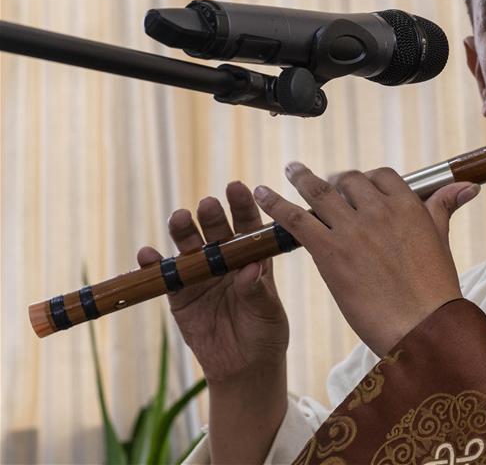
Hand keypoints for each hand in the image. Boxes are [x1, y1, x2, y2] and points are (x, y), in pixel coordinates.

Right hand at [136, 181, 289, 384]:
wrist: (243, 368)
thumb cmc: (265, 334)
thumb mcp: (268, 314)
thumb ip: (257, 291)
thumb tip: (251, 268)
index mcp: (252, 257)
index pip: (247, 225)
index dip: (242, 205)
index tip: (237, 188)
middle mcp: (225, 260)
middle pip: (216, 231)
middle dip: (212, 216)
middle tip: (208, 205)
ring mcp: (200, 274)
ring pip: (188, 246)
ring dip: (183, 231)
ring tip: (180, 219)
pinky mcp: (179, 295)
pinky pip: (165, 276)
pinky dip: (153, 265)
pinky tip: (147, 254)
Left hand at [253, 163, 479, 356]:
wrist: (423, 326)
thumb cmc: (436, 291)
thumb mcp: (441, 241)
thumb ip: (444, 207)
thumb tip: (467, 186)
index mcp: (407, 205)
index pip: (380, 176)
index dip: (366, 180)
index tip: (357, 188)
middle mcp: (378, 209)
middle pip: (349, 180)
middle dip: (336, 182)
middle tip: (323, 186)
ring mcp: (352, 228)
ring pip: (319, 192)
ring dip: (301, 178)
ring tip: (290, 169)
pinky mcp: (329, 250)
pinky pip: (296, 219)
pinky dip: (276, 204)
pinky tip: (261, 194)